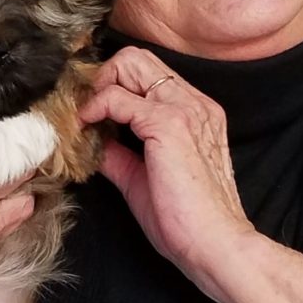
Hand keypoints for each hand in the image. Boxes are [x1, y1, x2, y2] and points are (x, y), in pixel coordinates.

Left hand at [79, 46, 253, 277]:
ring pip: (129, 64)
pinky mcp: (168, 122)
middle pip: (137, 57)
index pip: (148, 71)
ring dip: (101, 85)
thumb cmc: (188, 221)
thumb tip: (95, 143)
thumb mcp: (144, 179)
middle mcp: (192, 100)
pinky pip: (117, 97)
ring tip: (86, 114)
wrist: (216, 245)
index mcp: (194, 111)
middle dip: (104, 76)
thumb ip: (120, 154)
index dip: (114, 83)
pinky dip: (96, 106)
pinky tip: (86, 125)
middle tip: (87, 107)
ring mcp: (182, 107)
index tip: (93, 109)